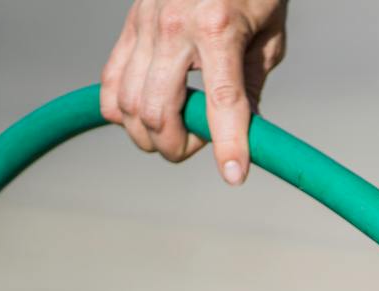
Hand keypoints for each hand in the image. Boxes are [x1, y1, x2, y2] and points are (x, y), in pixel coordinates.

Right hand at [100, 0, 287, 184]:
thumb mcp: (268, 38)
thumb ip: (252, 87)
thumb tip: (244, 134)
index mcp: (218, 28)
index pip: (222, 102)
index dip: (228, 145)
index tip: (234, 176)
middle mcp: (174, 27)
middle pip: (159, 111)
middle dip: (179, 146)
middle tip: (200, 147)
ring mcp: (144, 25)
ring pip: (128, 104)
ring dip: (150, 135)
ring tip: (177, 134)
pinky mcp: (128, 27)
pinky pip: (110, 83)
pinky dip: (122, 112)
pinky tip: (146, 118)